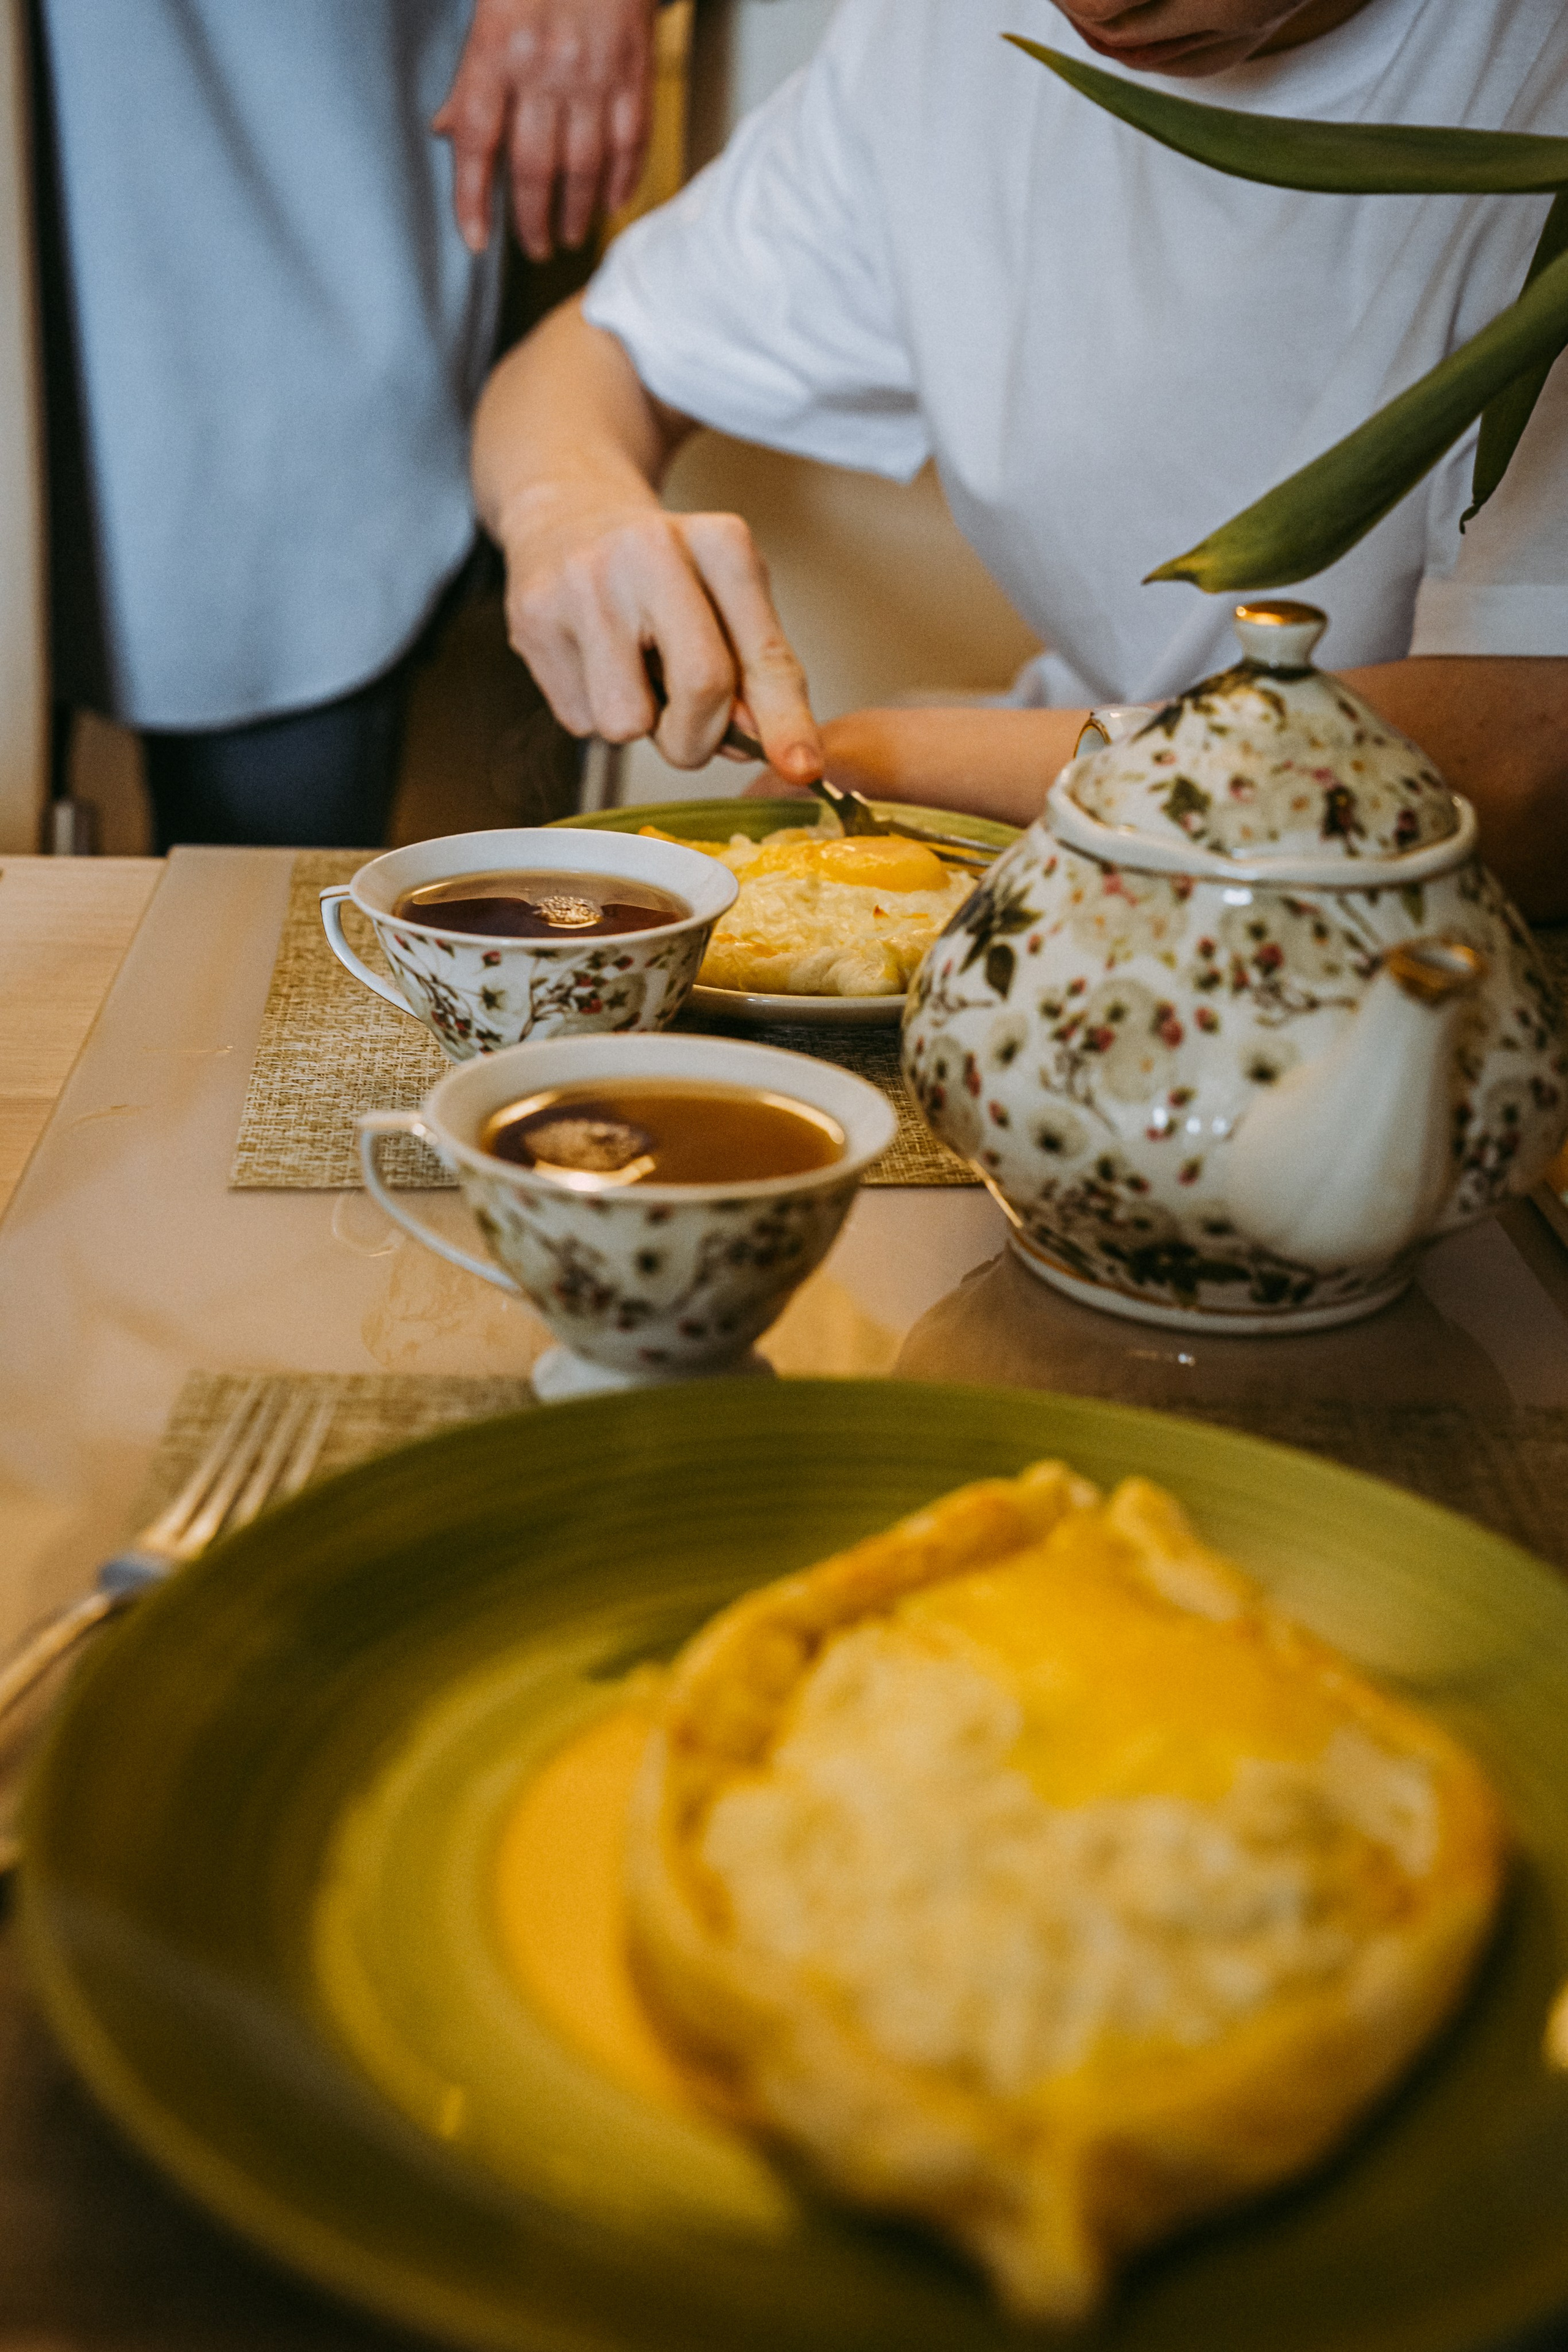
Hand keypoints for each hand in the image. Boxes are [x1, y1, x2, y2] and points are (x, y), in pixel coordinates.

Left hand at [434, 0, 656, 260]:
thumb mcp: (486, 11)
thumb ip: (468, 75)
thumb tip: (446, 130)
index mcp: (497, 49)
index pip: (478, 140)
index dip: (472, 199)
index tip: (475, 242)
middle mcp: (545, 67)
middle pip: (533, 167)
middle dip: (531, 221)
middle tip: (534, 248)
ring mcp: (594, 73)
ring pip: (583, 165)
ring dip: (576, 212)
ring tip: (571, 236)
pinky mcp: (634, 71)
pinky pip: (631, 140)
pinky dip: (623, 180)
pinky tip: (612, 204)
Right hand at [499, 481, 822, 779]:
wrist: (565, 509)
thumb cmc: (662, 571)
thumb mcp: (727, 601)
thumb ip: (753, 673)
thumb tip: (757, 745)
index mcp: (720, 542)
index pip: (763, 654)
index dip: (786, 722)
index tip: (803, 768)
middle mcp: (651, 551)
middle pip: (702, 688)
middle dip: (701, 738)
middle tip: (690, 730)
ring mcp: (584, 583)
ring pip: (627, 723)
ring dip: (638, 727)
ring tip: (631, 673)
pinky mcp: (533, 618)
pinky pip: (580, 721)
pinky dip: (594, 709)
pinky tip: (591, 659)